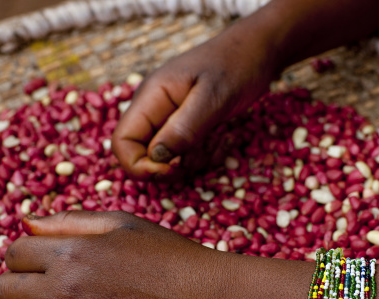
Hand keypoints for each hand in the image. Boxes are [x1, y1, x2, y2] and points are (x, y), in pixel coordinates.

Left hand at [0, 211, 235, 298]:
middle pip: (5, 288)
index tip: (36, 260)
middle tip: (33, 285)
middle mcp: (65, 288)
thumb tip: (26, 224)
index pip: (15, 252)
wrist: (202, 298)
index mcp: (72, 251)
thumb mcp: (122, 223)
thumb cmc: (166, 255)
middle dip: (14, 283)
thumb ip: (71, 220)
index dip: (22, 254)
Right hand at [112, 17, 279, 180]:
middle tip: (202, 153)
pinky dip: (205, 157)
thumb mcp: (213, 97)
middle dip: (172, 167)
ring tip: (219, 141)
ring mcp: (169, 121)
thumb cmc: (236, 66)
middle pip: (142, 157)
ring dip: (193, 162)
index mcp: (150, 99)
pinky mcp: (186, 129)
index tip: (173, 168)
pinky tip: (224, 140)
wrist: (256, 51)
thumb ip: (184, 128)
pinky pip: (186, 157)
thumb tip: (158, 158)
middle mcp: (154, 112)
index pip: (122, 143)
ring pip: (167, 161)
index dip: (140, 166)